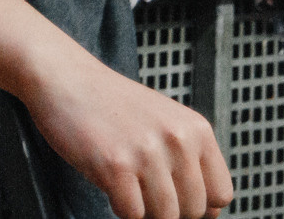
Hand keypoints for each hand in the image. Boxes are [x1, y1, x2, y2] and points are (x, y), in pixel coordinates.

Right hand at [27, 54, 230, 218]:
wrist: (63, 77)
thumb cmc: (108, 102)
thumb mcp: (163, 121)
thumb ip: (188, 159)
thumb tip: (208, 211)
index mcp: (195, 128)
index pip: (220, 194)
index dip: (199, 205)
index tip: (177, 198)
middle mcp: (177, 139)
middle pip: (193, 210)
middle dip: (167, 209)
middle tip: (143, 189)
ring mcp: (146, 152)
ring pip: (164, 216)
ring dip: (143, 209)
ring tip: (126, 184)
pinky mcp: (115, 165)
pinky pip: (131, 213)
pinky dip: (119, 206)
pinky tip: (109, 182)